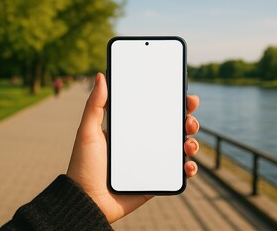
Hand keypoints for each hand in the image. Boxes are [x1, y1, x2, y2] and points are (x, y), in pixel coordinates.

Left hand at [67, 73, 199, 222]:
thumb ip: (95, 105)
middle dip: (187, 120)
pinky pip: (178, 171)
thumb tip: (100, 76)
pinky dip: (189, 167)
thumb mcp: (87, 131)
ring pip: (179, 147)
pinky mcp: (157, 179)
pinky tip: (188, 165)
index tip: (183, 94)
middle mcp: (144, 142)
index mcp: (131, 129)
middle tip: (189, 118)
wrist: (87, 201)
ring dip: (192, 142)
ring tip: (189, 143)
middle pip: (172, 127)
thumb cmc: (84, 166)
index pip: (155, 111)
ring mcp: (152, 161)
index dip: (171, 102)